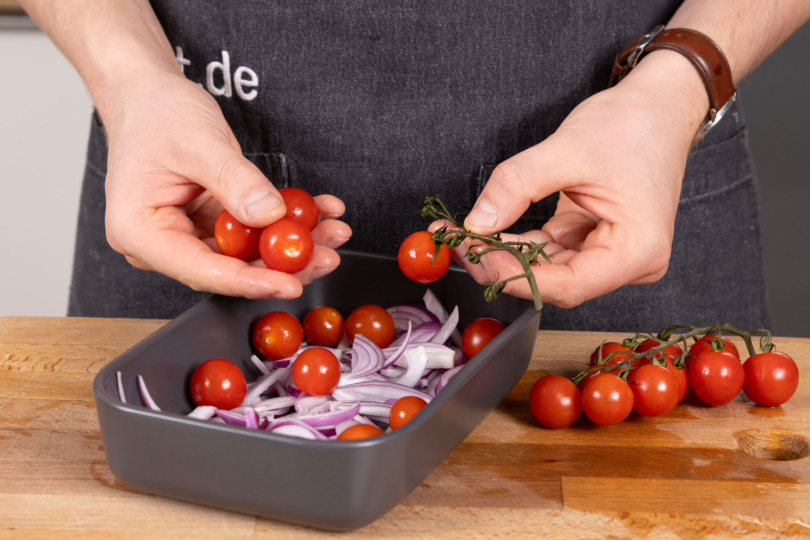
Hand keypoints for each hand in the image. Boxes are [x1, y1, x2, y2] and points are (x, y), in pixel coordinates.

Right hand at [102, 71, 350, 298]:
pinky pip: (256, 231)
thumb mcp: (198, 142)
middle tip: (326, 254)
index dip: (250, 281)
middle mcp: (165, 242)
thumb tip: (269, 214)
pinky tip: (319, 211)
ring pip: (250, 253)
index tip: (289, 283)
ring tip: (333, 229)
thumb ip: (234, 181)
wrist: (148, 94)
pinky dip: (288, 222)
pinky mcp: (214, 222)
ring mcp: (191, 233)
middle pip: (231, 268)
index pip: (202, 271)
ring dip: (295, 244)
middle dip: (285, 264)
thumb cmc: (155, 113)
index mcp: (142, 233)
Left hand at [433, 51, 707, 307]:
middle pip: (553, 280)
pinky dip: (515, 241)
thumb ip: (516, 186)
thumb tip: (477, 222)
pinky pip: (547, 250)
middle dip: (501, 263)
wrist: (659, 106)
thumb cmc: (633, 125)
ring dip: (503, 253)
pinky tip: (485, 230)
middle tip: (456, 243)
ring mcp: (609, 254)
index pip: (567, 285)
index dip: (515, 276)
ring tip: (461, 235)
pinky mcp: (592, 241)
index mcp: (636, 251)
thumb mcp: (568, 149)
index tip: (476, 255)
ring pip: (545, 268)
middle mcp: (627, 263)